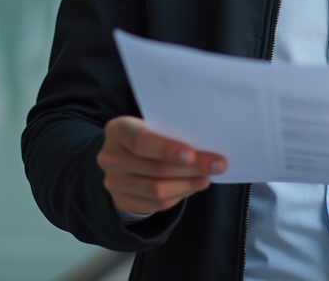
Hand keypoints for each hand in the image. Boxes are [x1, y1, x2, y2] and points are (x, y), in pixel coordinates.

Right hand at [97, 116, 225, 215]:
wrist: (123, 155)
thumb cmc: (148, 135)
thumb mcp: (154, 125)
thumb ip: (172, 132)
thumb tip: (207, 144)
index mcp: (119, 130)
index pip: (141, 141)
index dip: (167, 149)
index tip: (191, 154)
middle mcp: (110, 156)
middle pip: (155, 168)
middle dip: (191, 168)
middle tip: (218, 165)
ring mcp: (113, 181)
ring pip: (156, 190)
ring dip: (187, 184)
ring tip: (206, 177)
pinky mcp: (121, 201)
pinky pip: (155, 204)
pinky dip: (178, 196)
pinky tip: (193, 186)